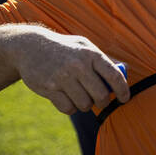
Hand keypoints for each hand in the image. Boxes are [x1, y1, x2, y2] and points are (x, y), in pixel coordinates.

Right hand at [13, 29, 129, 113]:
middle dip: (103, 102)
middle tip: (101, 102)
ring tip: (82, 98)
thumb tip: (125, 69)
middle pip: (100, 95)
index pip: (114, 76)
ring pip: (84, 104)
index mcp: (91, 54)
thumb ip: (103, 59)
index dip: (123, 90)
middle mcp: (78, 65)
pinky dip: (71, 108)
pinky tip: (69, 100)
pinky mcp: (49, 88)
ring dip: (85, 105)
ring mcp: (62, 77)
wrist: (30, 47)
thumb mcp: (84, 46)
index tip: (125, 99)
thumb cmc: (64, 48)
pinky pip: (68, 108)